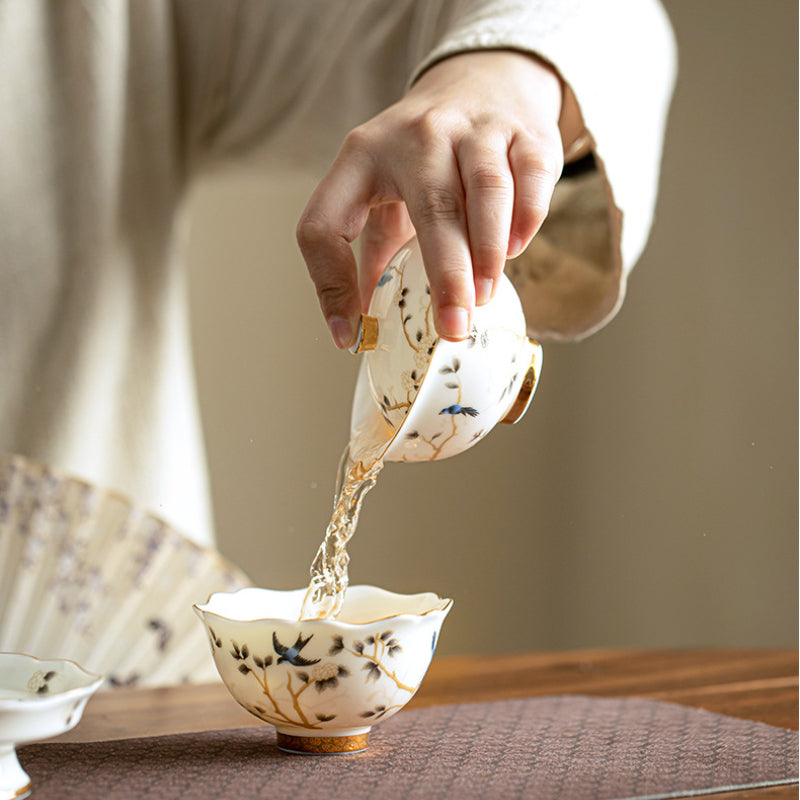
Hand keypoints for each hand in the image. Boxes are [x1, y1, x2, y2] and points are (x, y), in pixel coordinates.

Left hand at [297, 50, 576, 348]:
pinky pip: (531, 176)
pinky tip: (515, 249)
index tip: (352, 334)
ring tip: (483, 296)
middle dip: (445, 274)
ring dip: (487, 250)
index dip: (332, 283)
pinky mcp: (524, 130)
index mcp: (362, 156)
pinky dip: (526, 218)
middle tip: (453, 326)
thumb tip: (360, 328)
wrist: (481, 82)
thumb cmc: (422, 158)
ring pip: (485, 189)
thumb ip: (374, 250)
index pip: (326, 222)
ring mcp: (473, 127)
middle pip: (431, 206)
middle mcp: (416, 135)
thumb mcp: (382, 192)